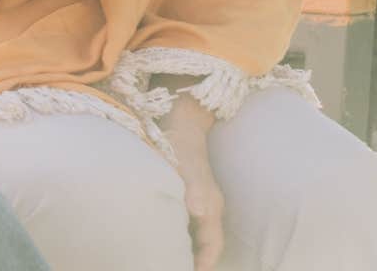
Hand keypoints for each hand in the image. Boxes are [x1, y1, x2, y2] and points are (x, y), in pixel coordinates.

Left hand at [162, 96, 224, 270]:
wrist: (180, 121)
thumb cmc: (180, 144)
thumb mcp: (187, 166)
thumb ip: (195, 189)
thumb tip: (200, 211)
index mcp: (210, 206)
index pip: (213, 245)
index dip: (206, 263)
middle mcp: (209, 208)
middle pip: (206, 244)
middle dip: (197, 260)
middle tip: (174, 267)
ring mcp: (200, 202)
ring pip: (198, 235)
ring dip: (189, 250)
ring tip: (169, 260)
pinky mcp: (190, 196)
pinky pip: (189, 224)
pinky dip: (180, 236)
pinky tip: (164, 238)